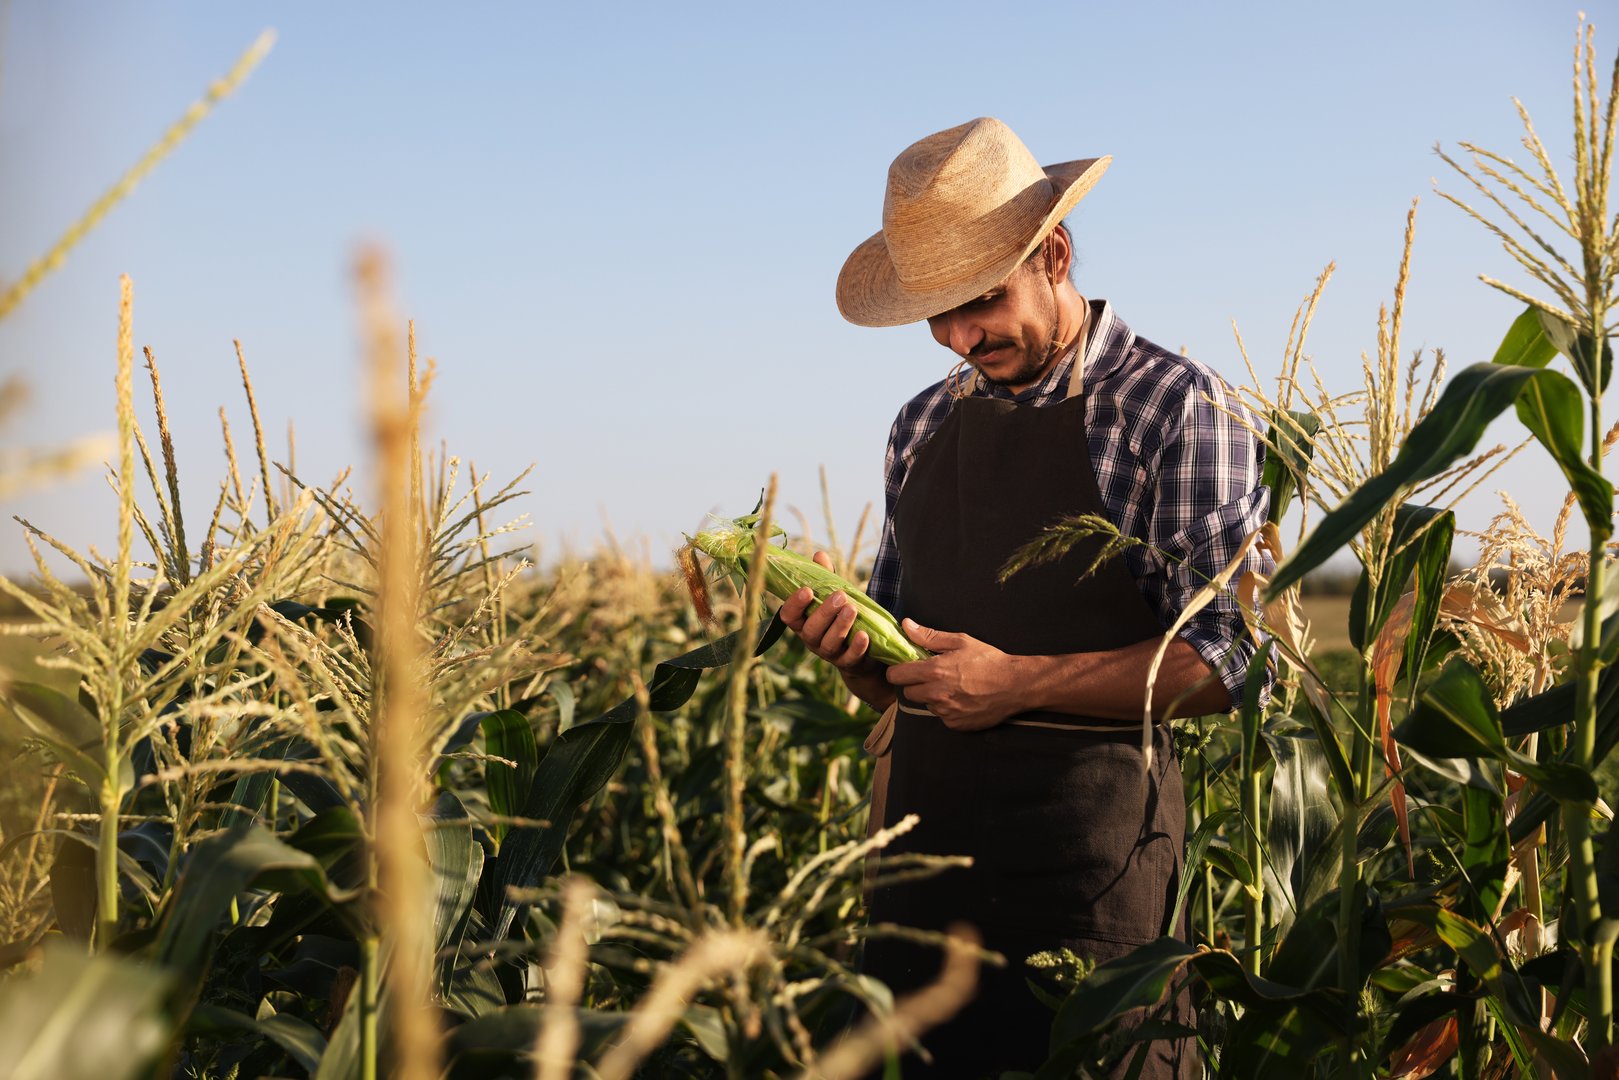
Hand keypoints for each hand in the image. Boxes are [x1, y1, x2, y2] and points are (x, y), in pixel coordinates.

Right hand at [779, 551, 882, 678]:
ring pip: (829, 643)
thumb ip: (825, 577)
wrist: (862, 650)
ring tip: (852, 609)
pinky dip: (856, 647)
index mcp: (803, 622)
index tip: (807, 590)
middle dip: (824, 612)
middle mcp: (812, 640)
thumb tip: (819, 555)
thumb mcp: (833, 595)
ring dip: (840, 626)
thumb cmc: (841, 616)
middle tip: (840, 595)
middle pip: (811, 630)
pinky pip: (850, 658)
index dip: (794, 604)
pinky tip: (864, 635)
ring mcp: (829, 653)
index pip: (789, 617)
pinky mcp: (848, 663)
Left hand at [885, 619, 1027, 730]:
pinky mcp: (955, 724)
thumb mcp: (960, 641)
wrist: (1015, 685)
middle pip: (907, 692)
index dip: (898, 671)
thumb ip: (929, 636)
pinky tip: (961, 698)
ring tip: (952, 686)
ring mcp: (946, 712)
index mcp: (935, 671)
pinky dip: (946, 709)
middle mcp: (937, 694)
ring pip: (925, 704)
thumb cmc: (988, 660)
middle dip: (915, 684)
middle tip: (932, 676)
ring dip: (932, 696)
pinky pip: (941, 716)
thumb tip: (906, 625)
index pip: (897, 676)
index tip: (906, 667)